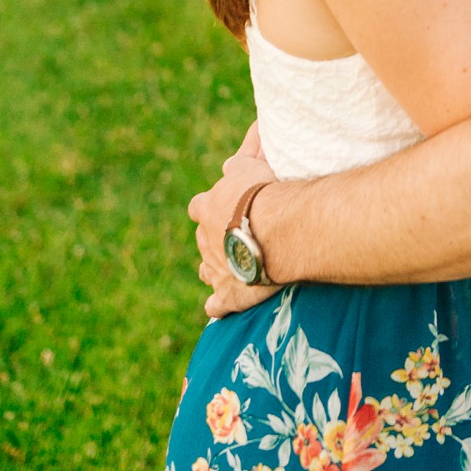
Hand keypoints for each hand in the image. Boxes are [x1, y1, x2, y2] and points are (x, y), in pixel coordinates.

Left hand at [188, 122, 282, 319]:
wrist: (273, 230)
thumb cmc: (263, 195)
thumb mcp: (248, 168)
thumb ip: (236, 167)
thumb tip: (229, 163)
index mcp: (207, 209)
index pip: (198, 207)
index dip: (208, 209)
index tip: (219, 209)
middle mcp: (205, 240)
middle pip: (202, 240)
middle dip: (214, 240)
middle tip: (233, 238)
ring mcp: (214, 269)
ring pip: (206, 271)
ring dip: (215, 270)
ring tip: (230, 270)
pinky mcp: (228, 295)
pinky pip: (216, 305)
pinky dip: (217, 305)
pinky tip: (219, 307)